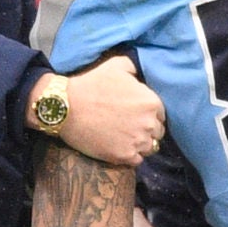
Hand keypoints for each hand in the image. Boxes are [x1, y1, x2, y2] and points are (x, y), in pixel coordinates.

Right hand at [49, 57, 164, 165]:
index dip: (149, 115)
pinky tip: (119, 147)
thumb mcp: (116, 66)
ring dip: (140, 144)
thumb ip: (134, 67)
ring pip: (149, 148)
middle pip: (157, 132)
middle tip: (129, 127)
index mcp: (151, 102)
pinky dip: (130, 156)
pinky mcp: (124, 156)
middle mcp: (149, 123)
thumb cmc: (90, 85)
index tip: (136, 115)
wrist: (66, 107)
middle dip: (146, 130)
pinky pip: (137, 160)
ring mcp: (137, 141)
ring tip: (125, 138)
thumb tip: (140, 71)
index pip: (161, 114)